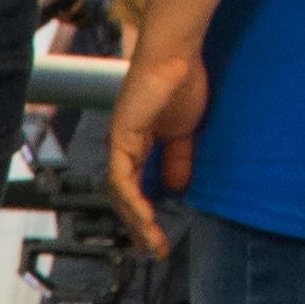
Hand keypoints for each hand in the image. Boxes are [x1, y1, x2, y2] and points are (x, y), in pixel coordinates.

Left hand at [105, 35, 207, 255]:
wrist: (177, 55)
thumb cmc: (181, 81)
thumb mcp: (184, 133)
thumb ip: (178, 160)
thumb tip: (177, 188)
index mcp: (137, 145)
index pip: (135, 190)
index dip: (146, 215)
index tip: (161, 236)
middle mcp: (123, 146)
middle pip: (124, 198)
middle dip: (139, 227)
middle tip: (155, 249)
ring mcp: (120, 142)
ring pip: (120, 194)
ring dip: (136, 221)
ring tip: (152, 241)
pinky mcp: (122, 137)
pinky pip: (122, 179)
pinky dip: (133, 201)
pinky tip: (145, 217)